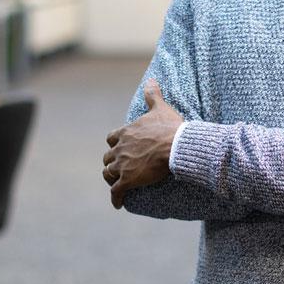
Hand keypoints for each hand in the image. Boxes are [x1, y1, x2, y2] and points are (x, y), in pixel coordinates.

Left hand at [103, 79, 183, 208]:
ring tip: (116, 184)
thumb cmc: (169, 127)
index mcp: (126, 132)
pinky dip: (116, 198)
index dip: (115, 143)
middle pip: (107, 157)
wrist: (176, 146)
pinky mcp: (127, 180)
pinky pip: (116, 192)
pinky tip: (118, 204)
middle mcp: (120, 148)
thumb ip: (153, 94)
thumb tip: (151, 79)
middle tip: (117, 167)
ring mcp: (122, 165)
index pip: (112, 137)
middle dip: (111, 161)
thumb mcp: (160, 108)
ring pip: (108, 173)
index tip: (118, 146)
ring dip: (111, 178)